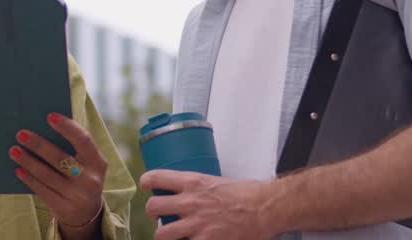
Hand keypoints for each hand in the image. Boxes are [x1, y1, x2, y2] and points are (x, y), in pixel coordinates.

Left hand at [11, 113, 107, 238]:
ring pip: (47, 175)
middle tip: (20, 134)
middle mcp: (90, 180)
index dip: (67, 127)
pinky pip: (42, 191)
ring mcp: (77, 196)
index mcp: (98, 162)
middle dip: (38, 145)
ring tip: (14, 150)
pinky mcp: (64, 209)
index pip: (83, 140)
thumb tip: (42, 127)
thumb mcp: (86, 163)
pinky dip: (29, 179)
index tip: (49, 116)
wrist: (87, 214)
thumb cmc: (81, 176)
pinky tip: (18, 170)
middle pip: (60, 158)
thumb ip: (72, 147)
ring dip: (28, 161)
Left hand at [141, 170, 282, 239]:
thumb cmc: (245, 193)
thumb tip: (186, 194)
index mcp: (192, 182)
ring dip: (162, 235)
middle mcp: (190, 202)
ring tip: (167, 234)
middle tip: (157, 214)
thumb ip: (197, 188)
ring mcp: (197, 224)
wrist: (264, 208)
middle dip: (152, 211)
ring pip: (161, 234)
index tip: (147, 186)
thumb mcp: (215, 181)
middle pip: (153, 206)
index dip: (147, 182)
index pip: (156, 177)